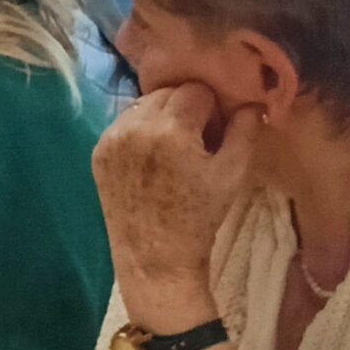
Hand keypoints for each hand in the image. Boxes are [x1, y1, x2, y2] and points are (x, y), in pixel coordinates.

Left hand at [91, 83, 261, 331]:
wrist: (156, 259)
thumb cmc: (200, 218)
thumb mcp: (233, 174)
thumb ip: (245, 130)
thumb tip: (251, 100)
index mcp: (170, 130)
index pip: (197, 90)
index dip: (212, 109)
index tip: (215, 134)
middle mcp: (135, 127)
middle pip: (168, 92)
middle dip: (186, 109)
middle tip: (197, 141)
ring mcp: (112, 139)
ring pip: (145, 103)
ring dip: (163, 116)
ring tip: (174, 149)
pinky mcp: (99, 151)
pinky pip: (126, 123)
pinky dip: (142, 130)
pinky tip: (153, 158)